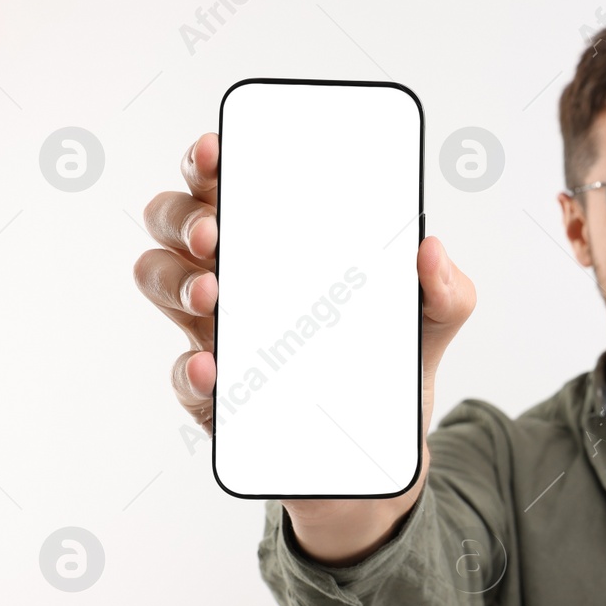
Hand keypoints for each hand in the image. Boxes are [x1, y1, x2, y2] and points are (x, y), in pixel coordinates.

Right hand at [133, 133, 476, 563]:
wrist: (385, 454)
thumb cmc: (391, 363)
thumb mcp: (433, 319)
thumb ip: (446, 286)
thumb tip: (432, 250)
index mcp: (277, 242)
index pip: (227, 184)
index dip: (209, 161)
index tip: (217, 151)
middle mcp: (234, 276)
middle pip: (173, 222)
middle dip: (183, 216)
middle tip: (214, 231)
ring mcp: (215, 334)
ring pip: (160, 282)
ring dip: (176, 280)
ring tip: (213, 292)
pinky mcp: (216, 397)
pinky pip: (184, 376)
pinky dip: (191, 368)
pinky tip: (212, 365)